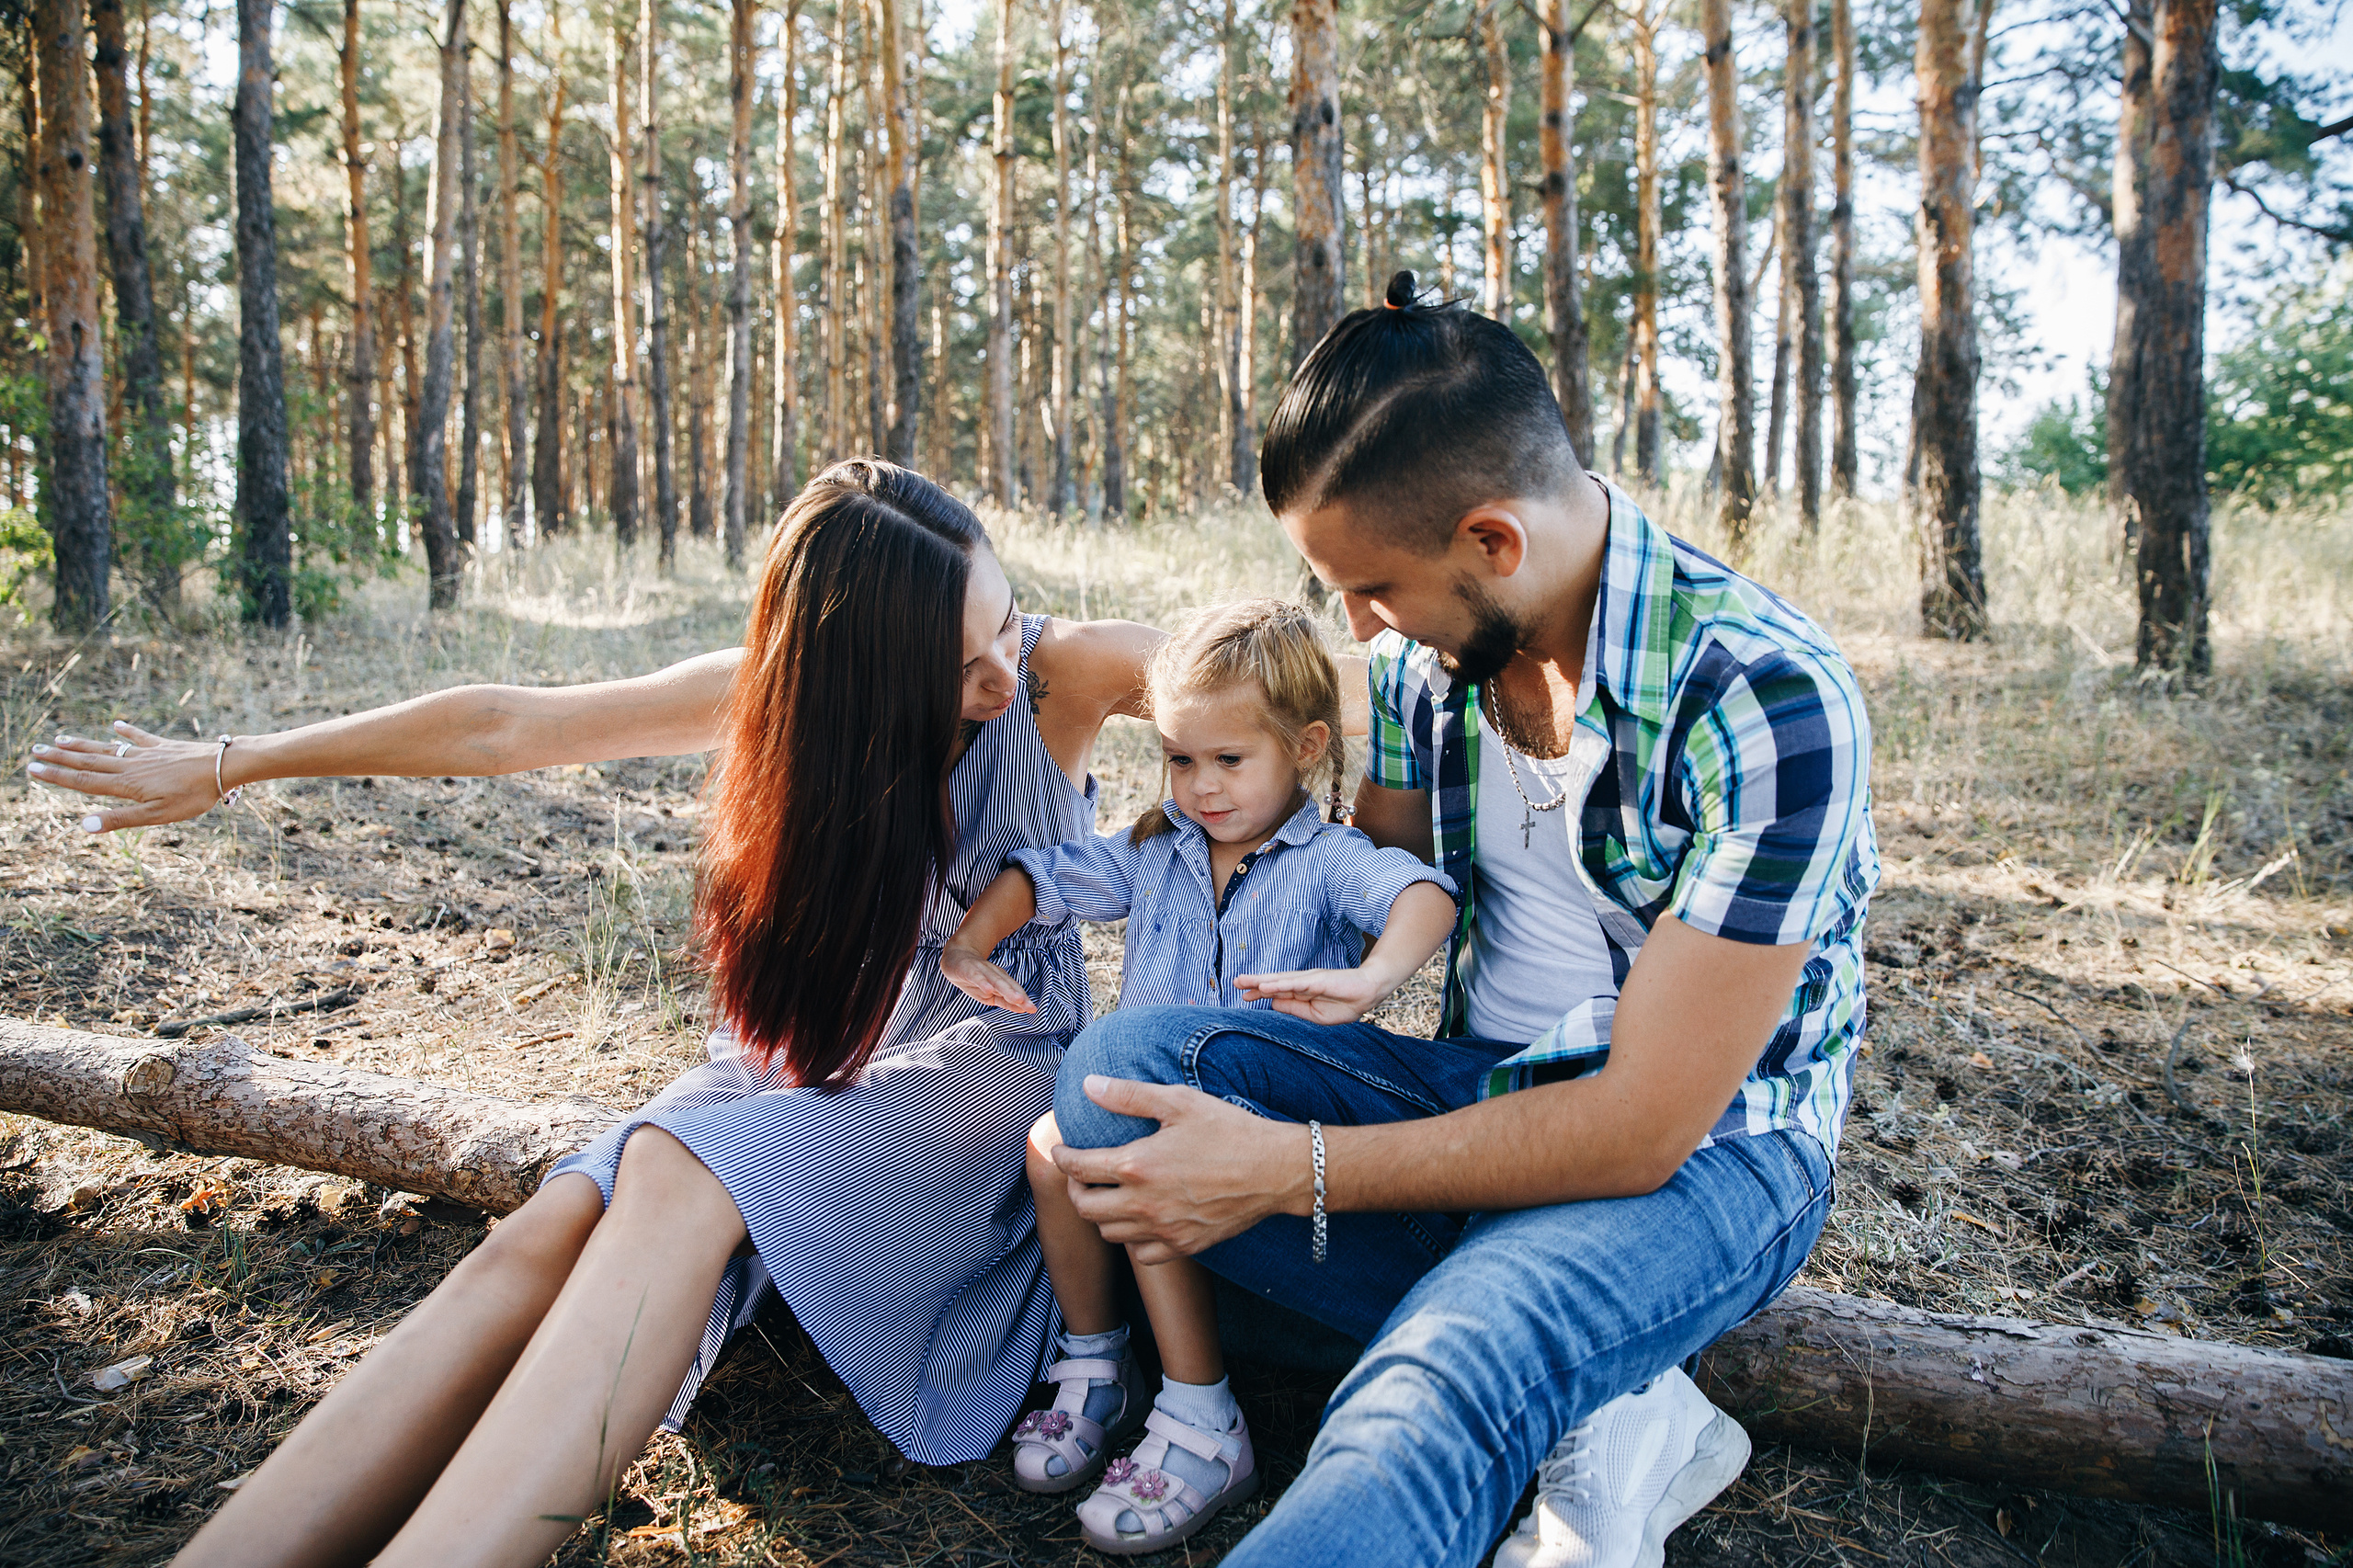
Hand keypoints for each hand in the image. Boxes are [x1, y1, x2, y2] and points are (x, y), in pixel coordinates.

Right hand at [27, 722, 228, 831]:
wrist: (223, 767)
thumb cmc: (192, 796)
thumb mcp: (156, 815)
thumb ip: (120, 819)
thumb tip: (83, 825)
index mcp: (126, 784)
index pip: (82, 780)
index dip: (56, 776)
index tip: (32, 769)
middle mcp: (131, 765)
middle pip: (88, 761)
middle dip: (60, 758)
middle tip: (35, 750)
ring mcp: (147, 753)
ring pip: (107, 748)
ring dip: (83, 744)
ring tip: (60, 739)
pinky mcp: (164, 746)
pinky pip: (140, 737)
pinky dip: (127, 732)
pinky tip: (116, 725)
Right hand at [939, 946, 1037, 1013]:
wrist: (956, 957)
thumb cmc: (975, 979)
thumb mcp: (990, 994)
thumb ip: (1005, 1001)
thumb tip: (1021, 1009)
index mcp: (1001, 981)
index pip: (1014, 991)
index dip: (1024, 1000)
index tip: (1033, 1009)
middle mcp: (994, 975)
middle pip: (1008, 986)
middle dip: (1019, 996)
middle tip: (1030, 1006)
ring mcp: (982, 971)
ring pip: (996, 981)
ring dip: (1007, 990)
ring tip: (1017, 1000)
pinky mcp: (969, 969)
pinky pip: (977, 977)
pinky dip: (983, 983)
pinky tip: (988, 990)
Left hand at [1051, 1076, 1311, 1264]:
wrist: (1275, 1170)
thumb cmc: (1229, 1130)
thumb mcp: (1178, 1102)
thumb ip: (1128, 1095)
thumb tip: (1088, 1085)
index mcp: (1137, 1165)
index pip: (1078, 1168)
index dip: (1063, 1158)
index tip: (1062, 1150)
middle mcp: (1144, 1204)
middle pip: (1086, 1208)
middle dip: (1075, 1190)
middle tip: (1081, 1176)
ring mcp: (1164, 1229)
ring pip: (1111, 1234)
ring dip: (1101, 1215)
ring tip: (1109, 1196)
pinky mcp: (1185, 1245)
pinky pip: (1143, 1254)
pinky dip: (1134, 1240)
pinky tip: (1142, 1221)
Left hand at [1234, 966, 1389, 1023]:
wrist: (1368, 993)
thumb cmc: (1344, 1004)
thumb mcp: (1314, 1013)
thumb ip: (1293, 1007)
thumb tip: (1272, 1003)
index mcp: (1301, 993)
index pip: (1276, 991)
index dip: (1259, 992)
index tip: (1242, 996)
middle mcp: (1302, 983)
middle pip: (1274, 982)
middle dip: (1254, 983)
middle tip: (1235, 982)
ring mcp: (1309, 980)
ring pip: (1281, 980)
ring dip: (1262, 981)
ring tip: (1244, 982)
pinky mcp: (1318, 980)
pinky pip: (1295, 983)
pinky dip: (1279, 984)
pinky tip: (1266, 986)